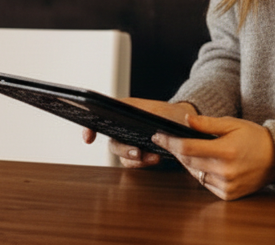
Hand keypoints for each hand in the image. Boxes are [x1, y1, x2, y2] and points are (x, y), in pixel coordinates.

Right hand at [81, 98, 196, 167]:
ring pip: (122, 155)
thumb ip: (145, 114)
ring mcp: (129, 142)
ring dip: (135, 159)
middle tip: (137, 153)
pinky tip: (157, 159)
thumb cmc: (169, 114)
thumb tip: (135, 121)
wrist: (185, 126)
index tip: (89, 138)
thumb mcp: (158, 110)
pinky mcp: (139, 155)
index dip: (90, 128)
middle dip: (123, 150)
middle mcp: (122, 128)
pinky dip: (143, 163)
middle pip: (113, 142)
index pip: (100, 118)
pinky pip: (133, 163)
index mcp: (123, 111)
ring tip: (155, 157)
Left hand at [151, 114, 274, 200]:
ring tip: (185, 150)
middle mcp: (225, 171)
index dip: (170, 142)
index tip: (159, 136)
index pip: (187, 148)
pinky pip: (205, 184)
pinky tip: (203, 163)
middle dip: (176, 150)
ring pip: (195, 174)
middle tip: (168, 140)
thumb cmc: (254, 137)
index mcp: (226, 151)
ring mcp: (227, 185)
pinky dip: (200, 173)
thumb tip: (186, 120)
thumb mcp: (232, 124)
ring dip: (187, 162)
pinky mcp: (228, 195)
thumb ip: (207, 124)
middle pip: (188, 162)